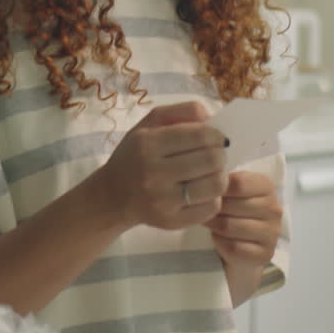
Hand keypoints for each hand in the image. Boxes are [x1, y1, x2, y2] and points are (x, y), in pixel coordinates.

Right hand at [93, 101, 227, 230]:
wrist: (112, 195)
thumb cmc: (135, 156)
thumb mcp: (149, 125)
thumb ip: (181, 111)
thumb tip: (211, 116)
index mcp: (148, 144)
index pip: (200, 136)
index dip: (217, 136)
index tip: (217, 139)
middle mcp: (153, 173)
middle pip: (212, 160)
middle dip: (221, 156)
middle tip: (216, 157)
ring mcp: (162, 201)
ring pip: (215, 185)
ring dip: (220, 177)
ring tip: (211, 174)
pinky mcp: (171, 221)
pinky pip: (210, 208)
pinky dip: (213, 198)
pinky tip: (202, 192)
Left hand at [204, 171, 282, 267]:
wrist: (243, 245)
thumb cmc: (233, 212)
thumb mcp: (231, 192)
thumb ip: (224, 184)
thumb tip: (208, 185)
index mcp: (266, 186)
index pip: (238, 183)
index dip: (217, 189)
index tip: (209, 195)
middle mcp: (273, 209)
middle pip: (231, 206)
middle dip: (212, 210)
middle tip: (203, 213)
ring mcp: (272, 233)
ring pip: (229, 227)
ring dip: (213, 226)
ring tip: (209, 224)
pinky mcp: (265, 254)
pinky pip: (233, 247)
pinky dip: (220, 243)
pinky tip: (219, 239)